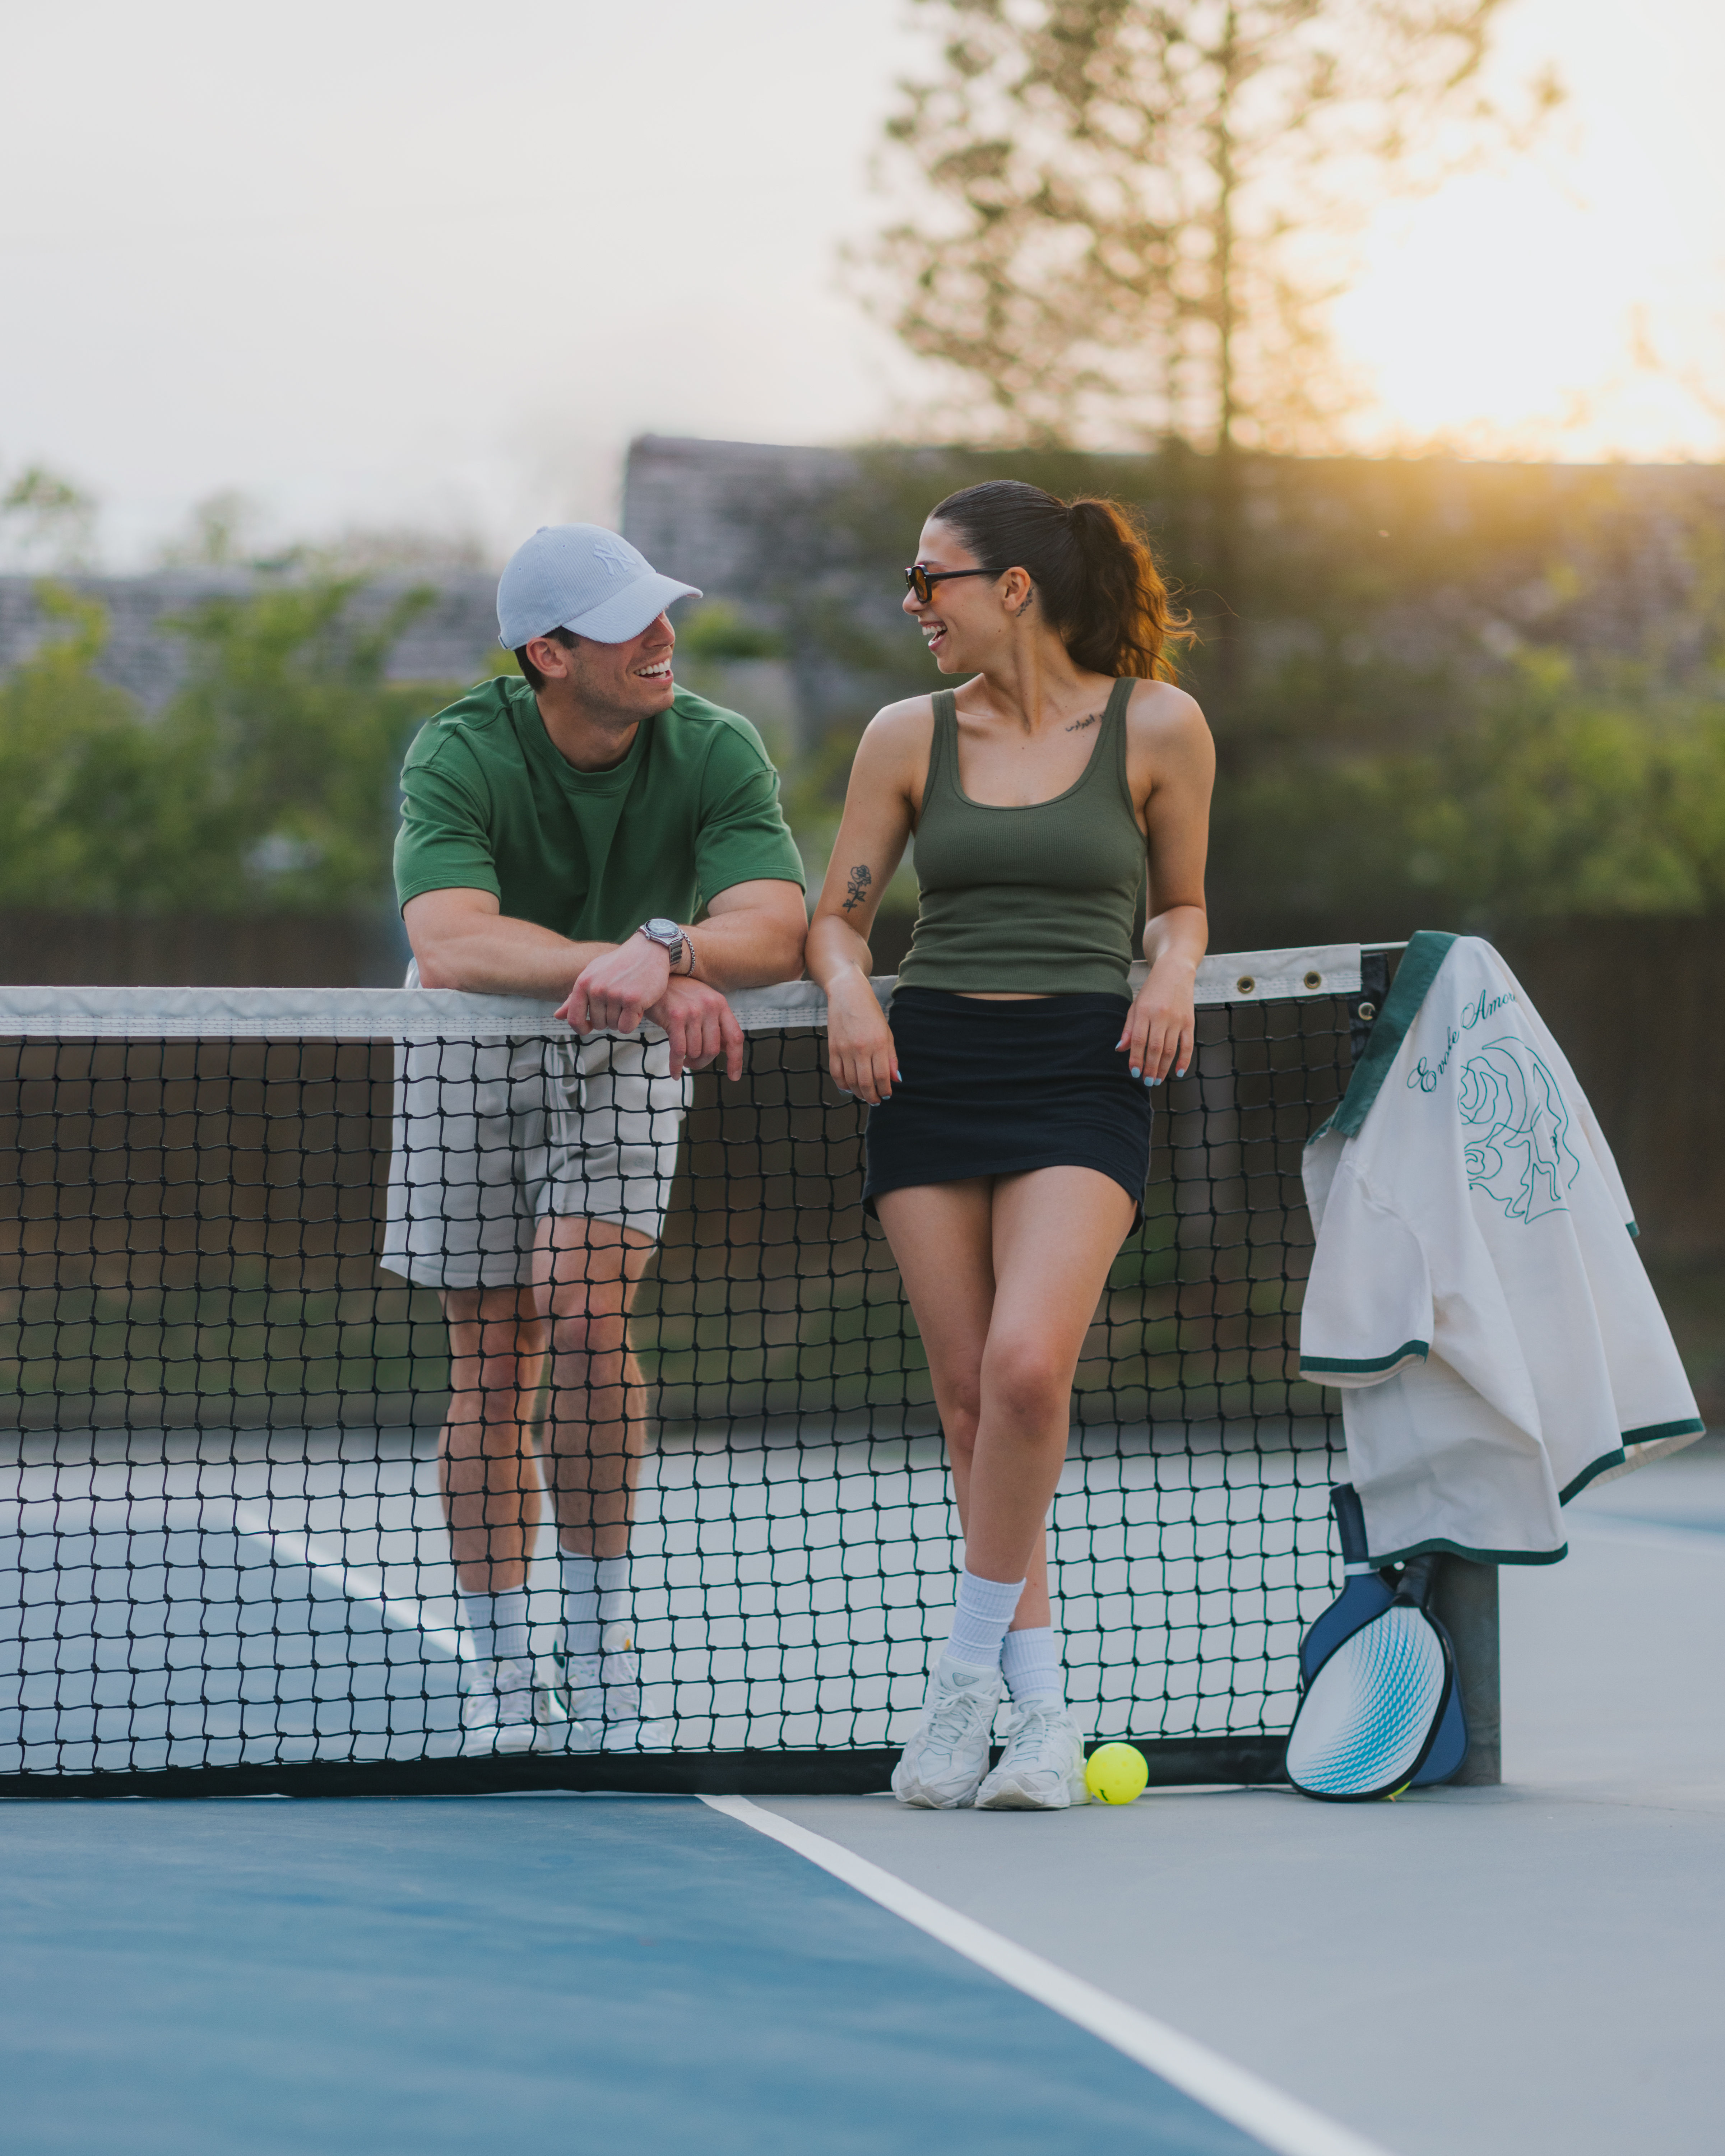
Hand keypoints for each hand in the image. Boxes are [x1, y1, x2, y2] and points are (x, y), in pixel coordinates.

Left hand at [557, 933, 671, 1037]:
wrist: (648, 950)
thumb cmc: (619, 964)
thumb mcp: (593, 975)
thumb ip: (575, 997)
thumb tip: (557, 1016)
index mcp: (583, 982)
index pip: (574, 1018)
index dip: (581, 1028)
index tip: (589, 1028)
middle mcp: (597, 988)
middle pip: (598, 1024)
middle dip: (609, 1019)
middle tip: (620, 1003)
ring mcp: (615, 994)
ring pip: (614, 1026)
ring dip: (623, 1019)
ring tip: (630, 1000)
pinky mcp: (633, 1000)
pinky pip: (627, 1027)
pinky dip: (634, 1021)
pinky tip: (639, 1005)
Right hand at [646, 974, 744, 1080]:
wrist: (655, 975)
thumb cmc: (679, 993)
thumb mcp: (703, 1002)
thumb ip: (716, 1024)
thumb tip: (726, 1049)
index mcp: (720, 1004)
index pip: (735, 1037)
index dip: (736, 1060)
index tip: (733, 1076)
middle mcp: (709, 1007)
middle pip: (713, 1049)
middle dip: (703, 1062)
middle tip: (694, 1062)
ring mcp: (692, 1012)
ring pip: (695, 1051)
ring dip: (689, 1061)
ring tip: (684, 1059)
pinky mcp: (674, 1017)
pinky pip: (678, 1051)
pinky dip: (676, 1066)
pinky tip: (675, 1072)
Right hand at [825, 968, 898, 1105]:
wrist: (848, 994)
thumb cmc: (871, 1013)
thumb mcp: (887, 1033)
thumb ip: (891, 1058)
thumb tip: (896, 1080)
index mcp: (878, 1043)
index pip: (882, 1077)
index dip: (885, 1091)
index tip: (887, 1095)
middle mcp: (861, 1048)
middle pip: (866, 1083)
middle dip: (872, 1097)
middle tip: (876, 1101)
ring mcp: (845, 1048)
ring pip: (850, 1081)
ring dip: (858, 1093)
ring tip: (864, 1095)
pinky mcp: (832, 1048)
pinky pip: (836, 1073)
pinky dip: (843, 1085)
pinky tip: (849, 1087)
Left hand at [1117, 958, 1194, 1089]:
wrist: (1175, 971)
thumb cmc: (1152, 990)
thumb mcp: (1136, 1006)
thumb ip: (1129, 1029)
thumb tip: (1120, 1050)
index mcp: (1144, 1011)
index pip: (1139, 1041)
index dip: (1136, 1059)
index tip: (1134, 1072)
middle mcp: (1161, 1016)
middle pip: (1155, 1048)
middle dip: (1150, 1068)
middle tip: (1147, 1082)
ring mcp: (1177, 1019)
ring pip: (1170, 1049)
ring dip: (1163, 1068)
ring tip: (1157, 1080)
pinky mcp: (1189, 1021)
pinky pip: (1188, 1045)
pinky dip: (1184, 1060)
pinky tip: (1178, 1072)